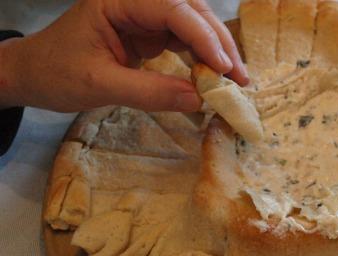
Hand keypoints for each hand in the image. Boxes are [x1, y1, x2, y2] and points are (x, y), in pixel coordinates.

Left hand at [0, 0, 247, 112]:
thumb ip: (148, 92)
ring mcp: (146, 18)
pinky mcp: (150, 35)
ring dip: (217, 52)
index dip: (202, 37)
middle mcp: (137, 3)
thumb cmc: (55, 73)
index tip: (222, 69)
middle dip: (218, 42)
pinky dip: (203, 61)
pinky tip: (215, 77)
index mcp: (119, 1)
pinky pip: (185, 43)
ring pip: (193, 26)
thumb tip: (199, 100)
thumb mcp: (99, 85)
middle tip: (240, 77)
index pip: (172, 10)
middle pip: (191, 12)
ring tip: (236, 80)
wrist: (34, 75)